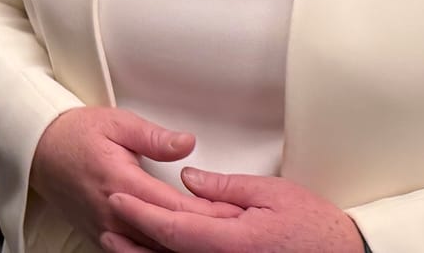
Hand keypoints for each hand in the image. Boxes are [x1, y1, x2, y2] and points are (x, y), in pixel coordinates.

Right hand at [29, 107, 239, 249]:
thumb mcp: (116, 123)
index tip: (235, 213)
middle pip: (169, 237)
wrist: (39, 149)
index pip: (177, 209)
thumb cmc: (75, 135)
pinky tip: (176, 250)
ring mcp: (107, 231)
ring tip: (211, 244)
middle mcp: (115, 214)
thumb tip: (186, 143)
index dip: (210, 214)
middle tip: (235, 233)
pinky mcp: (102, 238)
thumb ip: (154, 137)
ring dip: (182, 249)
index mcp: (122, 184)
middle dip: (204, 237)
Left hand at [107, 169, 361, 252]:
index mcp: (232, 241)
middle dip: (133, 239)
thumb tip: (189, 179)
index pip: (173, 227)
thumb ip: (226, 186)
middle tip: (107, 222)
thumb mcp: (272, 194)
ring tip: (116, 243)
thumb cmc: (316, 229)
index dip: (141, 213)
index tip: (119, 198)